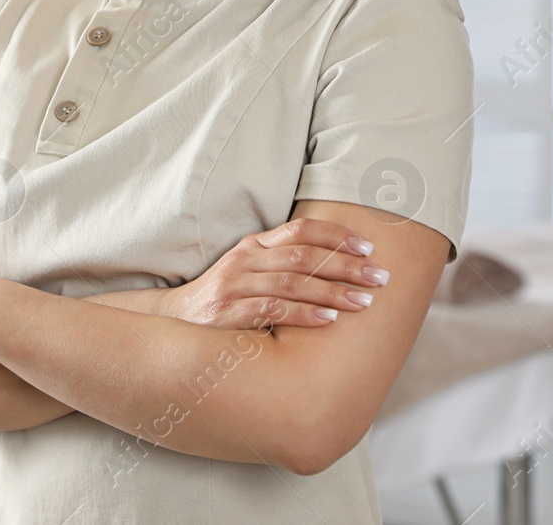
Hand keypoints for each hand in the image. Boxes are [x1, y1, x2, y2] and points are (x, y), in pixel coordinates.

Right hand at [166, 217, 391, 330]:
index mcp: (255, 246)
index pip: (301, 230)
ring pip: (292, 282)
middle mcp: (245, 260)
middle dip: (346, 265)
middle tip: (379, 277)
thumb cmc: (224, 299)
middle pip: (304, 255)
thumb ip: (284, 265)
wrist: (173, 322)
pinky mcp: (227, 314)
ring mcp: (235, 286)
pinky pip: (272, 310)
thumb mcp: (250, 272)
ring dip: (332, 291)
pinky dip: (304, 314)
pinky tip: (329, 319)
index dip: (337, 235)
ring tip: (363, 301)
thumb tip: (339, 266)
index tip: (369, 247)